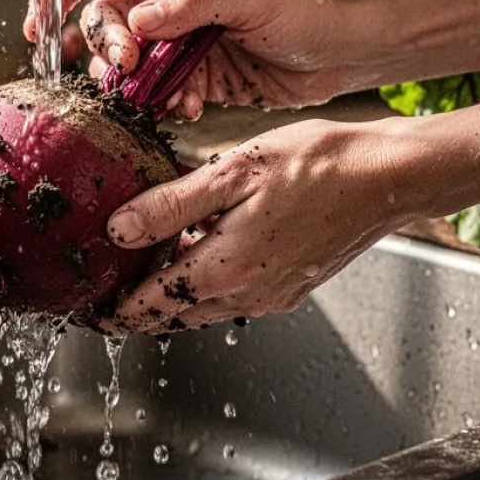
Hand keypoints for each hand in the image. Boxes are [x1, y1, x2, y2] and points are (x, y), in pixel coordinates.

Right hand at [24, 0, 379, 119]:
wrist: (350, 50)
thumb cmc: (312, 2)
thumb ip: (192, 3)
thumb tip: (138, 20)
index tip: (41, 22)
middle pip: (101, 21)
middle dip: (106, 48)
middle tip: (129, 67)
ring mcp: (176, 40)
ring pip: (122, 65)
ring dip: (132, 85)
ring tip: (164, 92)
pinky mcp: (191, 77)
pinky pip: (154, 95)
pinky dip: (161, 105)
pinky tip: (188, 105)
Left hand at [100, 119, 416, 332]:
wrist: (390, 177)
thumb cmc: (320, 164)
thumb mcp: (232, 171)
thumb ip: (170, 204)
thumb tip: (118, 229)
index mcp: (227, 268)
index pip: (152, 305)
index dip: (116, 313)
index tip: (89, 315)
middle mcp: (250, 294)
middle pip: (176, 315)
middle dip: (139, 310)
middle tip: (107, 296)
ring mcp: (276, 294)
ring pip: (206, 308)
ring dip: (173, 298)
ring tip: (146, 272)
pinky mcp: (294, 285)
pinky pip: (236, 297)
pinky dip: (208, 285)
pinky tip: (203, 250)